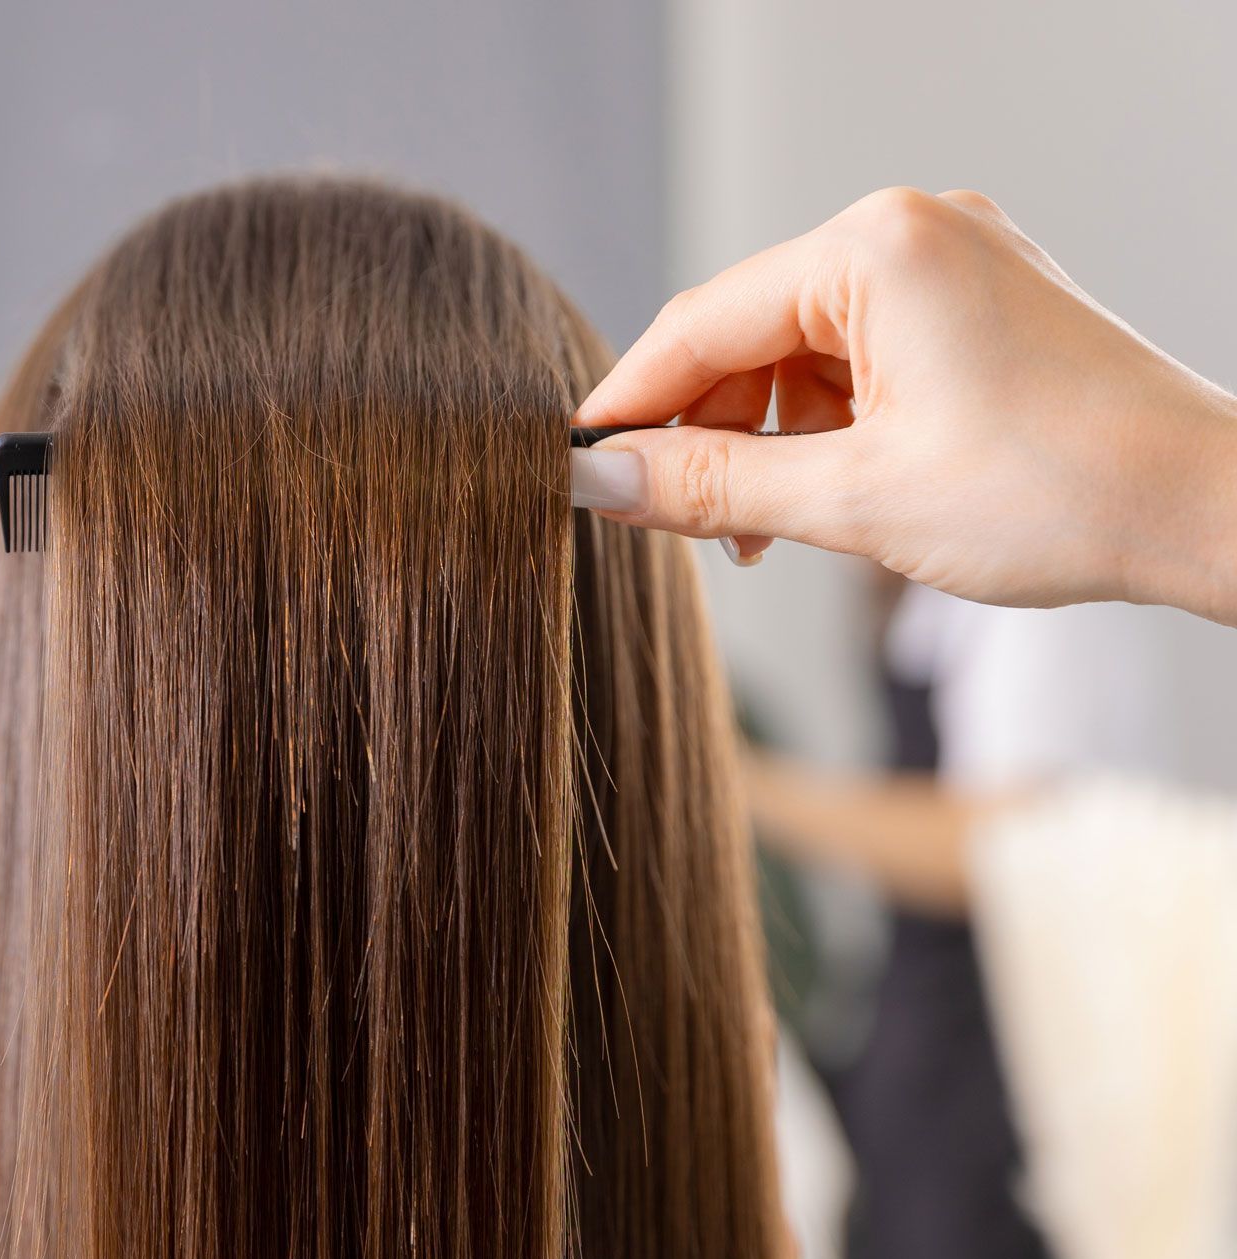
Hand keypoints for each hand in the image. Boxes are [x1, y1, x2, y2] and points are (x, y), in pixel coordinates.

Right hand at [571, 188, 1236, 625]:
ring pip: (802, 352)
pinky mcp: (980, 305)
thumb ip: (708, 485)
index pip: (699, 323)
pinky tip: (821, 493)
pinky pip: (862, 357)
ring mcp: (953, 263)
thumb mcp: (852, 498)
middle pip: (748, 334)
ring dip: (765, 440)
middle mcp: (913, 232)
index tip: (579, 470)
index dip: (629, 405)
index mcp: (876, 249)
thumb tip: (601, 479)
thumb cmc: (1056, 491)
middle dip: (705, 433)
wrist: (1206, 509)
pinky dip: (826, 426)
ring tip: (762, 532)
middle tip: (676, 526)